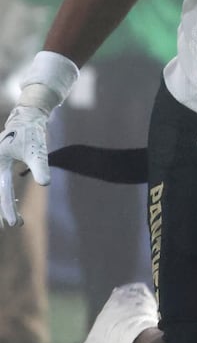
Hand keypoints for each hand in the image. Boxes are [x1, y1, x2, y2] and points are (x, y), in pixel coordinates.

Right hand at [0, 106, 50, 226]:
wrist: (26, 118)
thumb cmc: (31, 133)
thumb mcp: (37, 150)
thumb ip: (39, 167)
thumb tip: (45, 184)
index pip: (3, 192)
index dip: (8, 209)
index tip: (15, 224)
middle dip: (4, 209)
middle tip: (16, 224)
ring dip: (4, 202)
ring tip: (16, 218)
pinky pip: (0, 184)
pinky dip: (4, 194)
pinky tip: (13, 201)